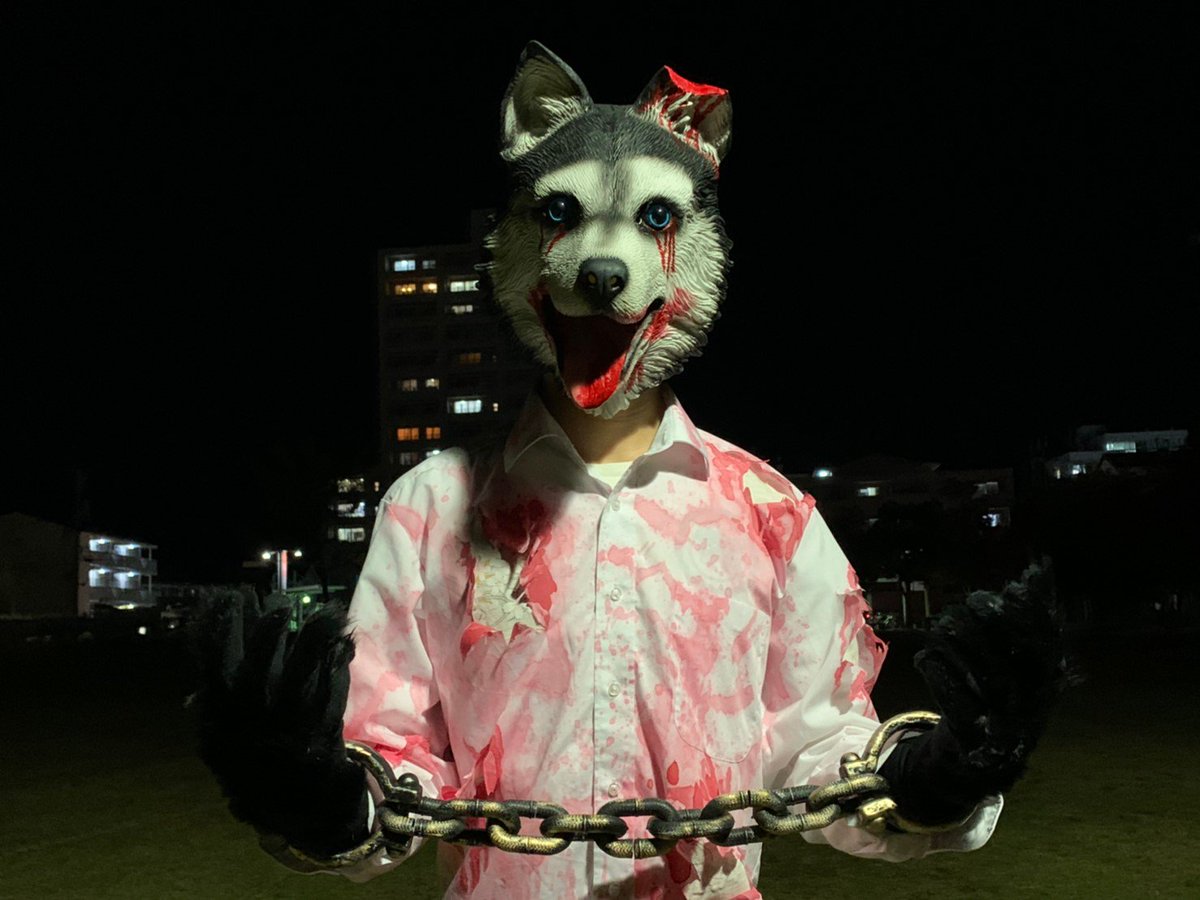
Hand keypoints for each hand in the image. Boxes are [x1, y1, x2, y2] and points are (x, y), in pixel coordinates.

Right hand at [193, 591, 370, 857]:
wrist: (298, 813)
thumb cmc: (261, 764)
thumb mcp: (224, 741)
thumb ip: (212, 705)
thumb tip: (196, 675)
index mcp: (217, 726)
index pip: (209, 671)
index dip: (215, 631)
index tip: (225, 597)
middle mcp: (247, 732)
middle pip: (252, 677)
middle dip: (265, 637)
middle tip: (278, 604)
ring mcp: (283, 738)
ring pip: (296, 684)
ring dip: (310, 647)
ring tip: (324, 615)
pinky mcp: (319, 743)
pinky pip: (329, 700)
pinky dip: (337, 670)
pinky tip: (345, 646)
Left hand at [878, 559, 1067, 825]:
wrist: (978, 762)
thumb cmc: (998, 697)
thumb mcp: (1017, 664)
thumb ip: (1025, 623)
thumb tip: (1038, 571)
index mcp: (1046, 687)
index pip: (1048, 649)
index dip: (1031, 618)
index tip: (1012, 588)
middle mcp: (1030, 709)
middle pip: (1018, 665)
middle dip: (994, 630)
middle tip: (972, 600)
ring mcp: (1002, 728)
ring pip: (987, 685)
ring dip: (964, 649)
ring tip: (945, 623)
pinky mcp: (970, 741)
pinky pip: (955, 707)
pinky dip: (941, 678)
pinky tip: (927, 656)